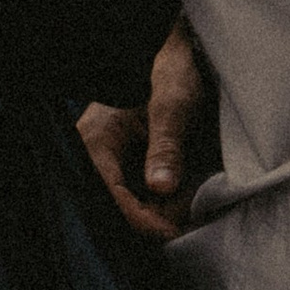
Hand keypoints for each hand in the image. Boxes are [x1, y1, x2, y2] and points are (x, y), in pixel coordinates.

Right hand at [79, 21, 210, 243]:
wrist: (177, 60)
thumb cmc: (171, 72)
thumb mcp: (173, 104)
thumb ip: (167, 144)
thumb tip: (161, 188)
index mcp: (96, 139)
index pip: (110, 196)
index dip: (141, 219)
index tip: (173, 229)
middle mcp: (98, 158)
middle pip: (121, 210)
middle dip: (157, 216)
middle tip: (191, 209)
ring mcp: (114, 167)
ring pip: (136, 210)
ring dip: (165, 211)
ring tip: (193, 195)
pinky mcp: (130, 172)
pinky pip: (145, 201)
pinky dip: (168, 204)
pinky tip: (186, 192)